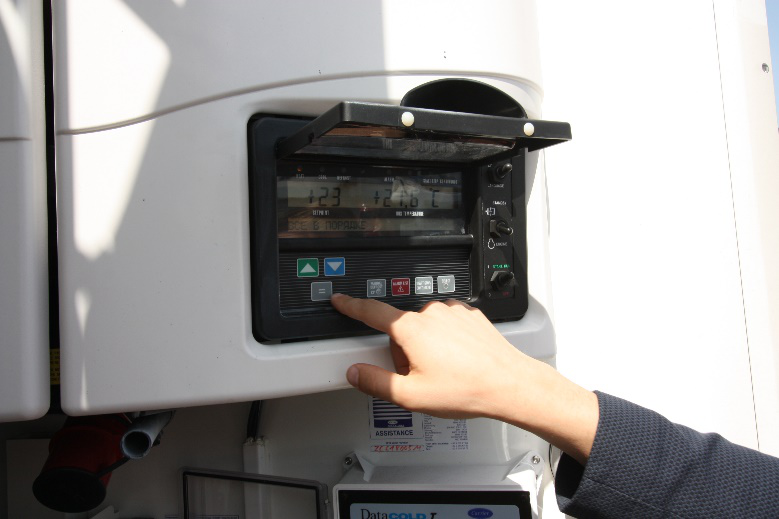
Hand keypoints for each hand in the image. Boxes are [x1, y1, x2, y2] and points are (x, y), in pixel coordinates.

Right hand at [330, 294, 598, 463]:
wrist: (509, 384)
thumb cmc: (466, 389)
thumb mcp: (411, 395)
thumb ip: (376, 382)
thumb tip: (356, 373)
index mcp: (411, 329)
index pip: (371, 312)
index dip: (351, 306)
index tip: (340, 299)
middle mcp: (431, 313)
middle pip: (401, 328)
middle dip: (403, 350)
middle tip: (420, 376)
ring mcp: (453, 311)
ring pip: (426, 326)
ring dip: (426, 345)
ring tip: (445, 371)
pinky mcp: (470, 315)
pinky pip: (447, 324)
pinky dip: (447, 339)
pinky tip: (458, 360)